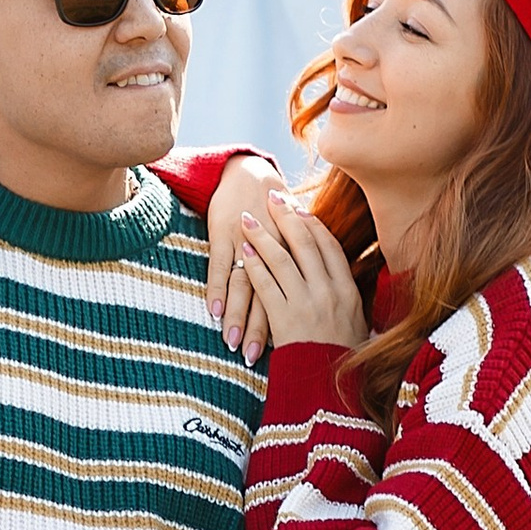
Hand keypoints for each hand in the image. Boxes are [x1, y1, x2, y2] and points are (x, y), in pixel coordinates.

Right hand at [202, 152, 289, 358]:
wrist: (249, 171)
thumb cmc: (274, 209)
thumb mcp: (293, 236)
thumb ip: (303, 265)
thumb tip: (315, 298)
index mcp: (295, 251)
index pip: (295, 294)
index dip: (291, 323)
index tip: (290, 352)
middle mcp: (275, 248)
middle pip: (269, 295)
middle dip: (261, 328)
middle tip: (253, 358)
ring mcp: (248, 241)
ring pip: (245, 284)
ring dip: (238, 315)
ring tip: (231, 342)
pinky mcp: (223, 234)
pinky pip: (220, 266)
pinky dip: (217, 288)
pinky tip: (215, 311)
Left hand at [235, 187, 366, 350]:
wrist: (331, 393)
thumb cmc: (342, 358)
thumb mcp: (356, 323)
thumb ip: (347, 295)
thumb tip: (338, 273)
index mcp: (348, 290)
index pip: (329, 246)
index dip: (312, 223)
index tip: (298, 208)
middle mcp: (329, 292)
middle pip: (305, 244)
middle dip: (286, 217)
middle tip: (271, 197)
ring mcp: (306, 305)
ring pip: (283, 259)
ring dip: (263, 236)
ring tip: (248, 219)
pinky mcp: (284, 319)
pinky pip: (266, 284)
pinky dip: (255, 265)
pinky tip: (244, 251)